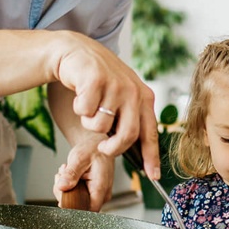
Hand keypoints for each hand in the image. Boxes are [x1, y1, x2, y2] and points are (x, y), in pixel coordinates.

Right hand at [52, 34, 158, 177]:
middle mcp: (133, 91)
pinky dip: (78, 109)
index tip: (153, 176)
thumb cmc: (97, 80)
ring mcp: (115, 85)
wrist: (75, 52)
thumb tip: (135, 149)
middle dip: (112, 148)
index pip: (150, 132)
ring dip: (89, 122)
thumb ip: (129, 117)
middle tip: (103, 147)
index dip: (152, 156)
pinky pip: (85, 113)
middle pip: (128, 135)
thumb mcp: (121, 96)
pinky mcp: (95, 80)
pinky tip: (80, 94)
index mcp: (143, 96)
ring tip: (89, 106)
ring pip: (101, 126)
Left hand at [53, 135, 115, 210]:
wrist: (97, 143)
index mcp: (101, 188)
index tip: (62, 192)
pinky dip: (68, 187)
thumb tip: (62, 187)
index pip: (87, 210)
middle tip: (61, 175)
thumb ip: (71, 173)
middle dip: (65, 193)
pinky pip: (76, 196)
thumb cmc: (93, 149)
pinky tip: (67, 175)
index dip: (71, 206)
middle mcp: (102, 194)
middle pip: (79, 207)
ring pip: (76, 202)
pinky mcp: (91, 192)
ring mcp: (97, 194)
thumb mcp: (80, 158)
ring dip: (65, 188)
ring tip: (65, 171)